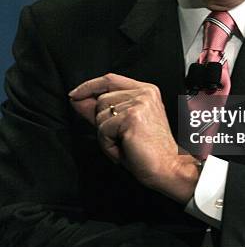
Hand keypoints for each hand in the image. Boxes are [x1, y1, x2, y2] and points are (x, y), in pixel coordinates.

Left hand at [69, 73, 199, 203]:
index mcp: (146, 91)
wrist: (168, 167)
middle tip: (121, 139)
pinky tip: (124, 149)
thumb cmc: (148, 151)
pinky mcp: (132, 117)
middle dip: (102, 123)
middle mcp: (144, 93)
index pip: (110, 79)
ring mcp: (139, 103)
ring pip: (100, 115)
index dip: (89, 86)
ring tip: (125, 144)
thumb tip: (77, 99)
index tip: (75, 94)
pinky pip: (103, 130)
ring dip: (106, 136)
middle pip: (101, 99)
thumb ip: (101, 110)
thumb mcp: (121, 126)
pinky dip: (108, 145)